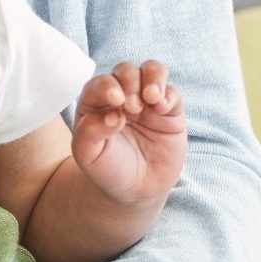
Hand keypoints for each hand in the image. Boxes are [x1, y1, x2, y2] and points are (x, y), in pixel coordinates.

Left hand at [71, 60, 185, 204]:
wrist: (135, 190)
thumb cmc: (106, 168)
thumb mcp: (87, 155)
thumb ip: (90, 133)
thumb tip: (112, 115)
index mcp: (96, 102)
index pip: (100, 83)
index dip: (108, 86)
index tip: (116, 101)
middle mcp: (122, 96)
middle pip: (126, 70)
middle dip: (130, 82)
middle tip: (132, 108)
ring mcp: (147, 102)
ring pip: (152, 71)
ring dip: (153, 77)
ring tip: (152, 97)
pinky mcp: (170, 112)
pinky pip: (172, 93)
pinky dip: (169, 95)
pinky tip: (162, 108)